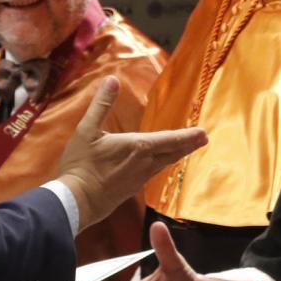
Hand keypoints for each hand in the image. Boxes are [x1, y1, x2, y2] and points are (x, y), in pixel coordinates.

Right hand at [56, 78, 205, 229]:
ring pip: (164, 164)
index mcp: (138, 147)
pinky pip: (153, 173)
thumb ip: (101, 104)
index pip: (170, 139)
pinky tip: (159, 165)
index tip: (203, 133)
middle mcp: (144, 164)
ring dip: (177, 155)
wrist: (77, 201)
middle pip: (172, 153)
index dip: (188, 136)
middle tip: (203, 139)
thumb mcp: (86, 130)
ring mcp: (139, 179)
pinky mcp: (132, 189)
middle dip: (188, 145)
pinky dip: (162, 165)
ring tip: (186, 149)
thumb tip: (111, 80)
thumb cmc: (81, 165)